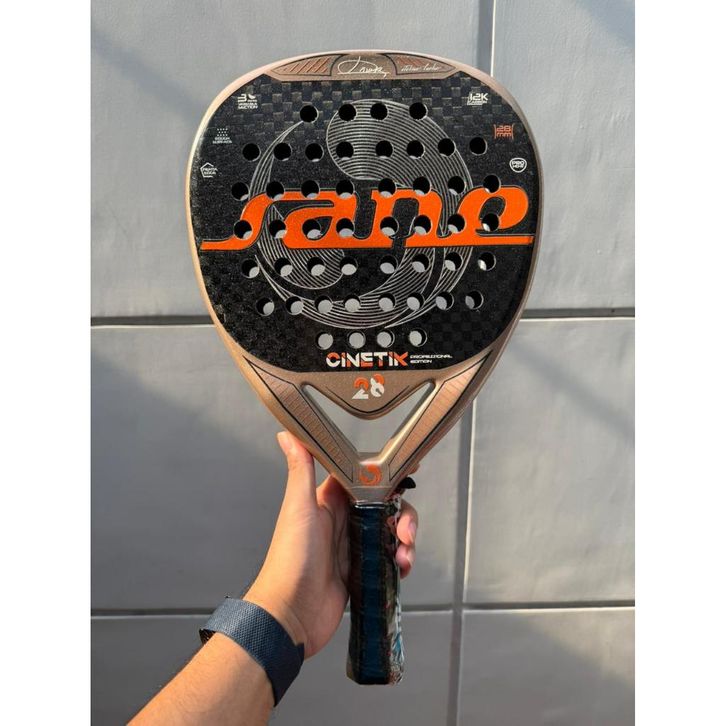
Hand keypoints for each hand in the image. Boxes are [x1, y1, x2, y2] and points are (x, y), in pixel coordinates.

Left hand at [244, 432, 417, 657]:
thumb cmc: (289, 560)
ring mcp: (352, 546)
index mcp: (328, 500)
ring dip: (404, 539)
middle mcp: (341, 520)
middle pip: (384, 504)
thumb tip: (288, 432)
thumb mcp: (298, 508)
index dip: (387, 471)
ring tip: (403, 555)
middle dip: (402, 514)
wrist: (290, 615)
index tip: (411, 465)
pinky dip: (400, 560)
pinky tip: (400, 568)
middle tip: (405, 531)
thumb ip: (300, 469)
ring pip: (390, 530)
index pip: (363, 476)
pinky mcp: (361, 570)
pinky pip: (388, 557)